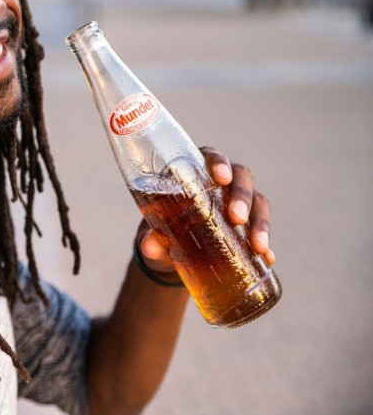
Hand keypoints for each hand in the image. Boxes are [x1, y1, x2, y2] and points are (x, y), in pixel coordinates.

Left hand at [138, 146, 274, 272]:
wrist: (172, 254)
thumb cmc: (161, 230)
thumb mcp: (154, 233)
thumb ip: (150, 239)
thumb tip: (148, 249)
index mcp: (197, 171)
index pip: (211, 156)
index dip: (219, 163)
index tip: (221, 178)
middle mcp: (222, 182)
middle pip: (242, 177)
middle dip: (242, 196)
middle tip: (236, 218)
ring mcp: (238, 201)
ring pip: (258, 201)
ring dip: (260, 222)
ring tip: (258, 246)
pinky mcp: (249, 223)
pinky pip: (262, 228)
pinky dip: (265, 242)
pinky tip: (267, 258)